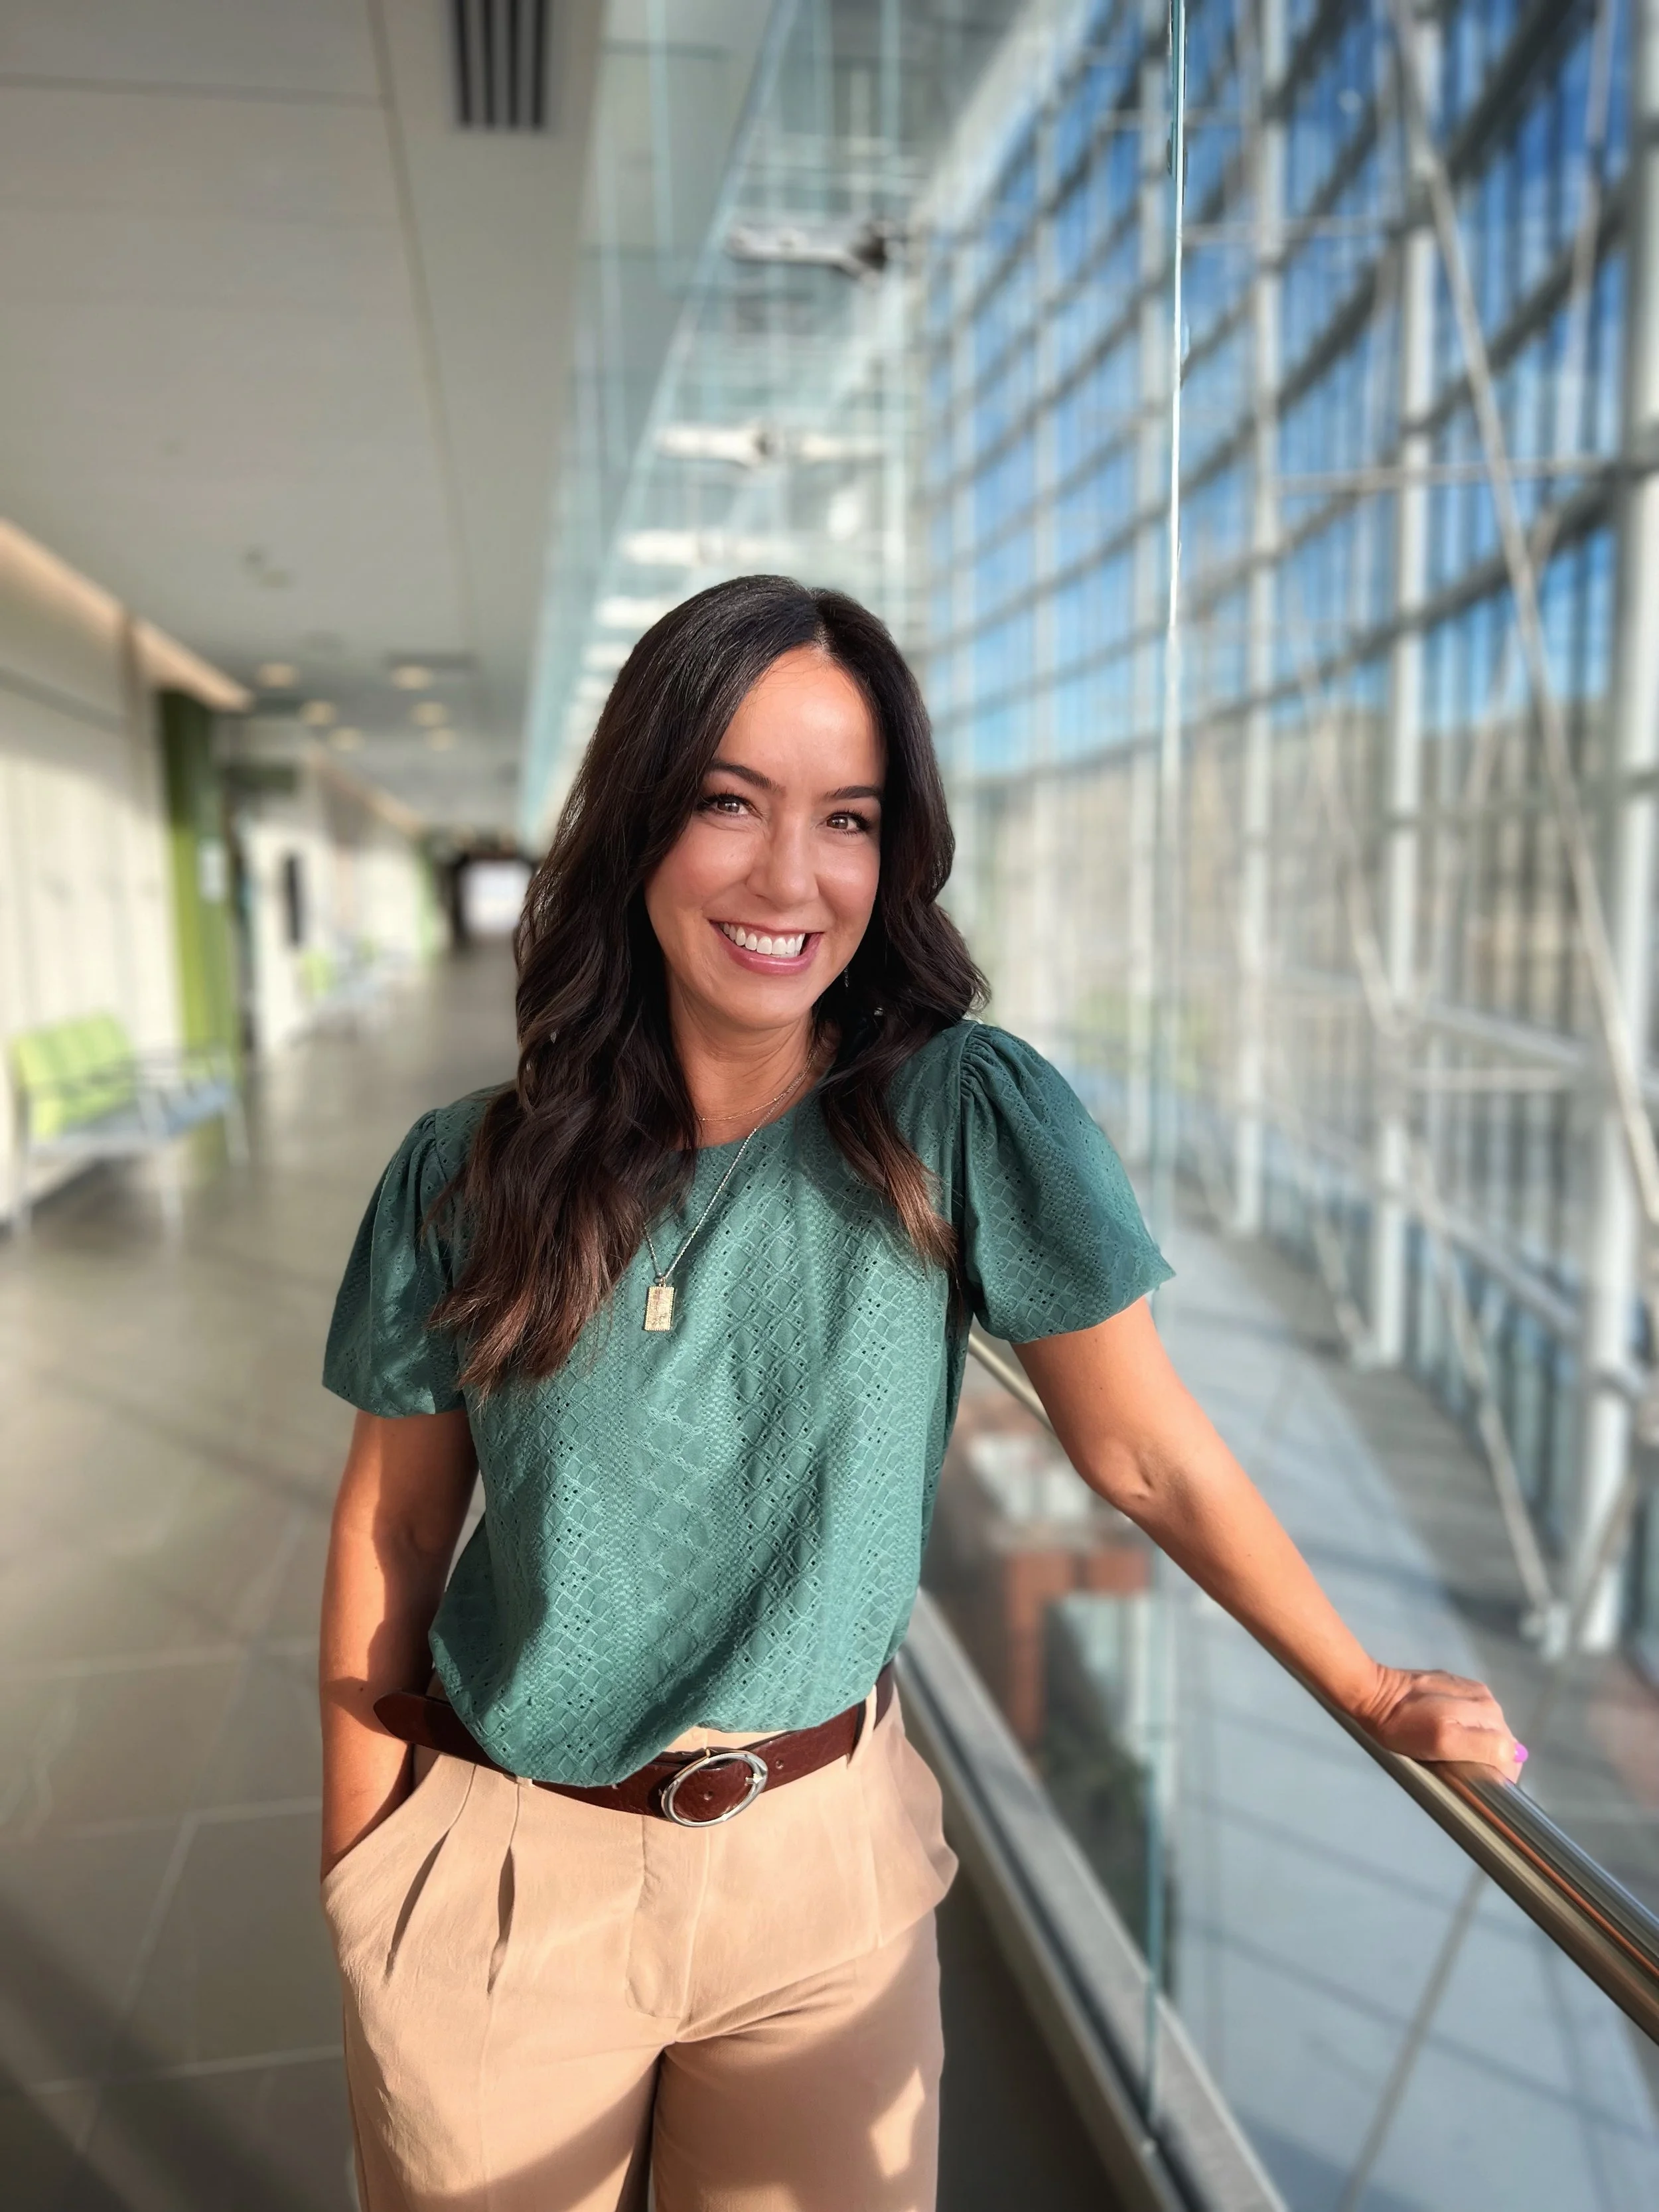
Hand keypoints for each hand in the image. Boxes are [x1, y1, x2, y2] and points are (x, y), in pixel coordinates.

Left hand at [1358, 1664, 1525, 1779]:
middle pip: (1502, 1740)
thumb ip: (1484, 1747)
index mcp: (1485, 1711)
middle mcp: (1485, 1698)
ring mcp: (1471, 1689)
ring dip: (1478, 1742)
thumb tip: (1515, 1756)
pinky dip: (1467, 1726)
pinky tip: (1449, 1730)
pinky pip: (1474, 1713)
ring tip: (1454, 1750)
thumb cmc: (1403, 1727)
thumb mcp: (1444, 1743)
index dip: (1499, 1772)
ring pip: (1489, 1728)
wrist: (1374, 1695)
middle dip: (1488, 1757)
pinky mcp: (1457, 1684)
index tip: (1479, 1782)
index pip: (1509, 1752)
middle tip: (1462, 1767)